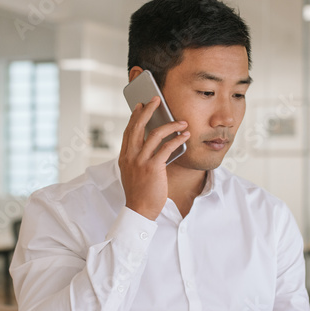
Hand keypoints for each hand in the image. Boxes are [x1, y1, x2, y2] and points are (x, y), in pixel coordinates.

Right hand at [119, 96, 189, 219]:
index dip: (135, 116)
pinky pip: (166, 148)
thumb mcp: (133, 172)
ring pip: (155, 134)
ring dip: (170, 125)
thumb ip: (138, 158)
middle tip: (157, 99)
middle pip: (138, 126)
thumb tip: (151, 145)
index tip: (141, 105)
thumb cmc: (139, 193)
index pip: (129, 130)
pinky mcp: (153, 167)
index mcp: (124, 156)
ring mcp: (141, 161)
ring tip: (182, 121)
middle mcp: (130, 156)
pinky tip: (185, 136)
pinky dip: (177, 139)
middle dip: (148, 110)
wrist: (139, 210)